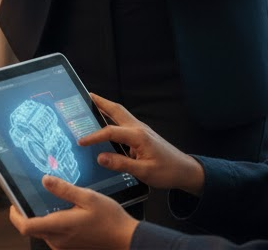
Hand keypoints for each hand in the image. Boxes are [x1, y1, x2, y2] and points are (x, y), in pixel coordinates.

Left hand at [8, 175, 137, 249]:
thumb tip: (44, 180)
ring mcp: (65, 246)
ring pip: (43, 232)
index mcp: (59, 227)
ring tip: (49, 198)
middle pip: (32, 229)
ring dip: (41, 217)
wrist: (126, 239)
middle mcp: (58, 240)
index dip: (15, 215)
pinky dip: (52, 223)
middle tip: (31, 194)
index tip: (14, 201)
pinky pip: (54, 236)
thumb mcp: (87, 197)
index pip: (26, 226)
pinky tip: (63, 209)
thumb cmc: (109, 218)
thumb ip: (64, 189)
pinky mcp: (72, 247)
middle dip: (27, 213)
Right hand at [79, 93, 204, 194]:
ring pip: (120, 113)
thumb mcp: (144, 172)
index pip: (110, 132)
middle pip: (116, 110)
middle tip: (85, 96)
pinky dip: (112, 116)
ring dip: (106, 106)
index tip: (81, 141)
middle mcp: (138, 127)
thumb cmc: (167, 172)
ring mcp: (141, 129)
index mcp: (138, 136)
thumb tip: (100, 157)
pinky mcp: (143, 134)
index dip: (94, 136)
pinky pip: (124, 121)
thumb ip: (121, 164)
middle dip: (100, 102)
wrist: (185, 170)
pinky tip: (107, 121)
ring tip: (92, 104)